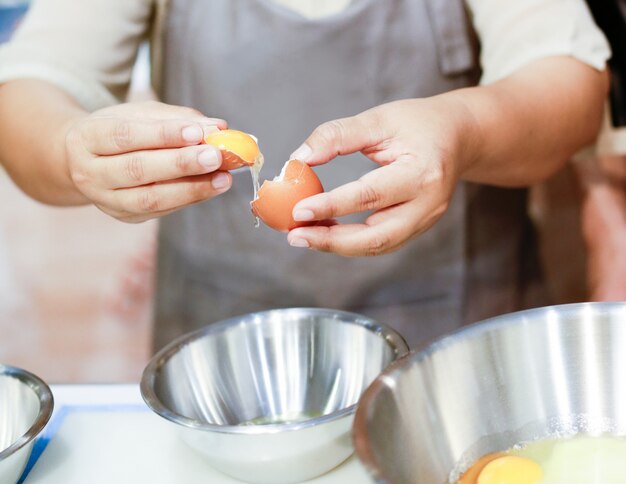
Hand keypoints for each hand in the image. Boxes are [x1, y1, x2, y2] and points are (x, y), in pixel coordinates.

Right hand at [65, 101, 231, 221]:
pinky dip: (190, 198)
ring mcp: (107, 200)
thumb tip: (217, 127)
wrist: (84, 161)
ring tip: (223, 178)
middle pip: (137, 170)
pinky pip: (162, 210)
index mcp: (87, 138)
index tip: (197, 132)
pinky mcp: (126, 216)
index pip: (125, 135)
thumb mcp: (139, 114)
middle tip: (215, 156)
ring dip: (191, 189)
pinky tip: (213, 187)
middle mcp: (90, 173)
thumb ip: (177, 118)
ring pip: (150, 199)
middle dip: (180, 163)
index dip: (162, 134)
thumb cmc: (119, 131)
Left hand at [286, 97, 475, 255]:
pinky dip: (351, 241)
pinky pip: (382, 242)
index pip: (370, 195)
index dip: (332, 206)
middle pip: (377, 236)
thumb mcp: (379, 119)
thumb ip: (337, 135)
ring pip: (378, 245)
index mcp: (422, 172)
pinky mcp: (418, 226)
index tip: (299, 210)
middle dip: (332, 241)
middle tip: (296, 235)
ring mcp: (425, 220)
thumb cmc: (420, 123)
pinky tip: (326, 232)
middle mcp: (428, 204)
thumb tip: (298, 158)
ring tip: (304, 235)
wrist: (458, 135)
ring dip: (338, 245)